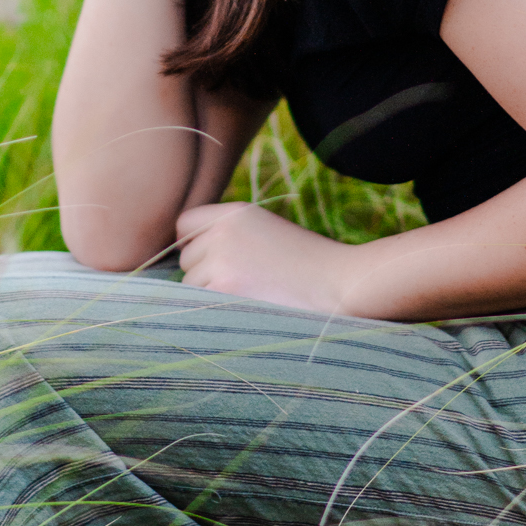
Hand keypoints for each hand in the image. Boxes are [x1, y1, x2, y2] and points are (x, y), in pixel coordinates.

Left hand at [176, 202, 356, 313]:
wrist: (340, 283)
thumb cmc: (308, 264)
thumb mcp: (267, 231)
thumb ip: (229, 236)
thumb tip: (190, 256)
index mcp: (234, 213)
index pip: (184, 224)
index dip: (194, 243)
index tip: (210, 259)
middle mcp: (222, 231)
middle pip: (186, 259)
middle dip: (205, 274)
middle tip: (244, 284)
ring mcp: (221, 260)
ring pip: (191, 286)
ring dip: (211, 296)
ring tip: (251, 297)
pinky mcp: (224, 290)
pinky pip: (199, 305)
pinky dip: (217, 312)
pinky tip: (247, 310)